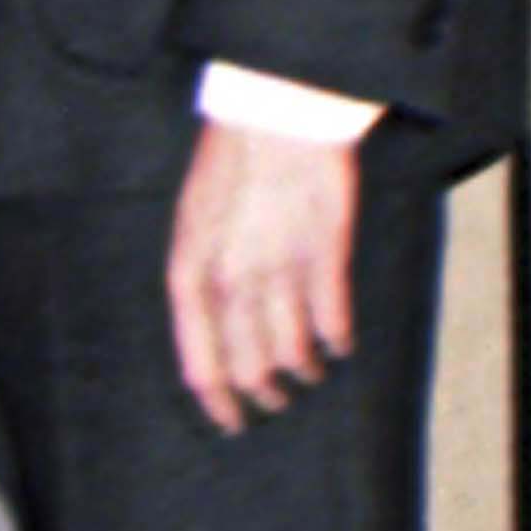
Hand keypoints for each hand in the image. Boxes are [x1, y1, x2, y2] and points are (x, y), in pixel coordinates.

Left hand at [165, 120, 358, 431]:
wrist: (276, 109)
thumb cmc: (232, 161)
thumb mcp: (194, 221)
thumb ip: (201, 278)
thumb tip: (212, 330)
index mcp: (191, 272)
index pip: (199, 362)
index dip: (217, 400)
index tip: (231, 422)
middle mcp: (231, 278)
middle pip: (248, 367)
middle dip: (263, 394)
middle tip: (274, 401)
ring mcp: (279, 268)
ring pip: (292, 352)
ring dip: (303, 370)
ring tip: (309, 372)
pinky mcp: (325, 253)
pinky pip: (332, 320)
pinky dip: (337, 341)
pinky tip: (340, 345)